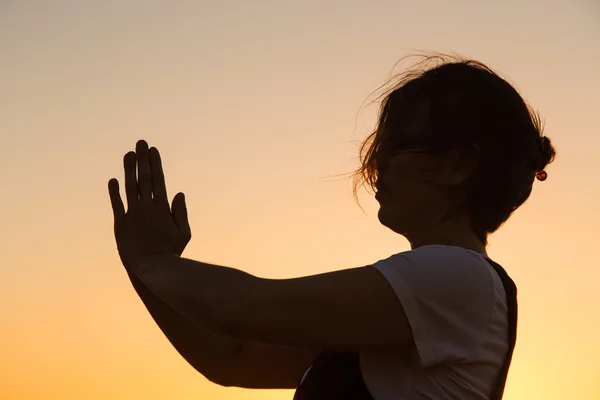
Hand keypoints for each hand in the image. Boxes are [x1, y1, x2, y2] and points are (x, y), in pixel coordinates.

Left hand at [108, 140, 191, 270]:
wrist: (151, 269)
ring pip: (130, 187)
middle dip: (142, 159)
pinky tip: (114, 179)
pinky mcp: (121, 224)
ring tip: (128, 154)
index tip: (153, 150)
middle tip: (140, 143)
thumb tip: (178, 193)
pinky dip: (114, 191)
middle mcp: (147, 208)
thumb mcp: (183, 233)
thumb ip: (181, 212)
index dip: (155, 164)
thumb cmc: (171, 253)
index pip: (158, 180)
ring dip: (129, 169)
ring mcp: (132, 215)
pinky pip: (117, 204)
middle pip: (144, 179)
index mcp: (163, 209)